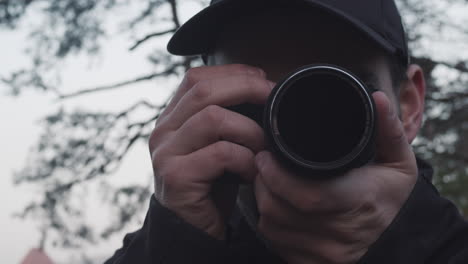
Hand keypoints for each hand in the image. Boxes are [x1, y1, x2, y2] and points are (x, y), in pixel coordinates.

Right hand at [149, 64, 272, 238]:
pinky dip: (246, 159)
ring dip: (250, 130)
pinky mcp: (177, 176)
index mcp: (173, 118)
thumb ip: (227, 118)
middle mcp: (164, 131)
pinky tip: (251, 172)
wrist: (192, 229)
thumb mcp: (217, 144)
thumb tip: (263, 92)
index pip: (196, 78)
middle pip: (204, 90)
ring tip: (263, 147)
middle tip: (272, 100)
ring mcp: (166, 153)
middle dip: (246, 88)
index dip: (232, 73)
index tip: (262, 80)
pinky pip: (221, 153)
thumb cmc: (212, 184)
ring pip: (213, 118)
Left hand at [254, 91, 417, 262]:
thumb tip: (377, 99)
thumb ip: (388, 130)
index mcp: (359, 204)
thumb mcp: (398, 162)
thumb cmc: (390, 196)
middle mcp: (340, 236)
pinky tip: (276, 205)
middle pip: (280, 211)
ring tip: (268, 180)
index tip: (265, 156)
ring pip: (272, 227)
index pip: (309, 196)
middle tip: (262, 163)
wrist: (396, 237)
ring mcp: (324, 254)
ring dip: (263, 201)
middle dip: (263, 183)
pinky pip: (275, 242)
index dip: (278, 176)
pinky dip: (269, 222)